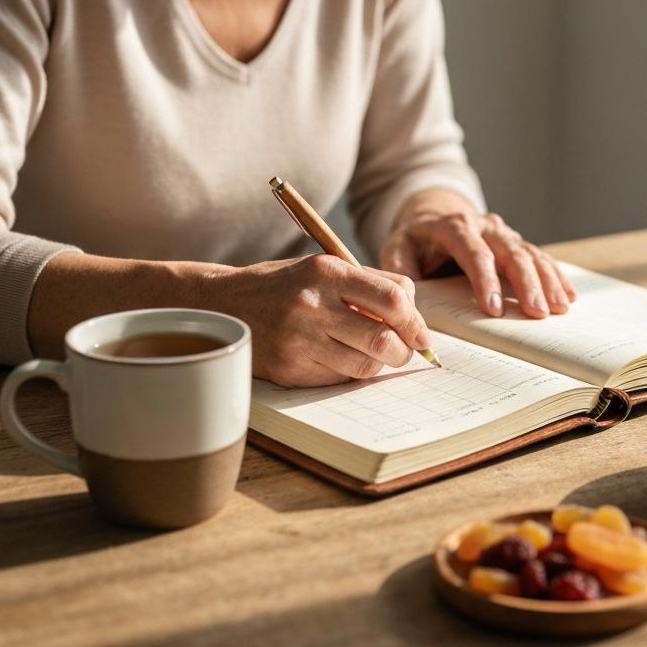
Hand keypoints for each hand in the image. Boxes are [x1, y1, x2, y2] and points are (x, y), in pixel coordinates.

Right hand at [211, 255, 433, 386]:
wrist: (225, 305)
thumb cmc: (286, 285)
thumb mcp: (324, 268)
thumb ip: (370, 284)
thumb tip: (415, 315)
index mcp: (326, 271)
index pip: (392, 298)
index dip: (415, 321)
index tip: (421, 334)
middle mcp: (312, 304)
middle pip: (384, 338)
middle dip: (404, 350)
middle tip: (405, 351)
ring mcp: (299, 340)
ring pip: (366, 365)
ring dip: (379, 364)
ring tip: (373, 354)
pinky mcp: (290, 369)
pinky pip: (340, 378)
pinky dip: (350, 372)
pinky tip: (340, 358)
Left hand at [379, 190, 576, 317]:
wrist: (433, 217)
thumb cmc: (415, 240)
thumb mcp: (396, 249)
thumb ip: (400, 269)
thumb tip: (410, 298)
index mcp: (454, 226)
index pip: (473, 252)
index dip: (484, 280)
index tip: (492, 308)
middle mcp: (484, 225)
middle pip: (510, 252)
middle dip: (526, 283)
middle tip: (537, 313)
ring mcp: (503, 233)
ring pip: (530, 254)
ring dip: (547, 280)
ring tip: (559, 307)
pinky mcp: (515, 243)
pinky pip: (539, 257)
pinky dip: (555, 275)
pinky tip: (568, 294)